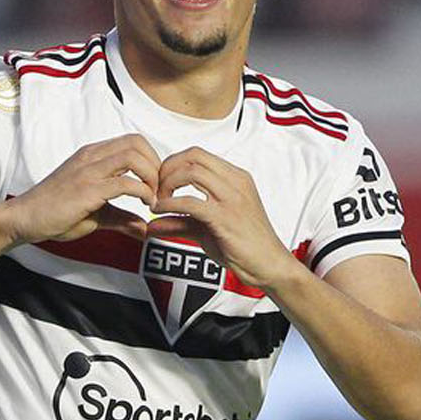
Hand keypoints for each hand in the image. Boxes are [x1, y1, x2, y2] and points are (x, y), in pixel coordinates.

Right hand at [4, 135, 158, 243]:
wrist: (24, 218)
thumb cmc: (53, 213)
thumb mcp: (95, 214)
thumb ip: (121, 217)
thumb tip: (143, 227)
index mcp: (91, 156)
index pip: (132, 141)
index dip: (151, 160)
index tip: (155, 185)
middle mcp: (91, 157)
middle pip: (137, 143)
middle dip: (156, 166)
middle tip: (158, 190)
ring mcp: (88, 171)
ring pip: (134, 156)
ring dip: (151, 176)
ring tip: (152, 198)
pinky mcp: (87, 189)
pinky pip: (125, 182)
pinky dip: (143, 193)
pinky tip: (143, 207)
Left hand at [147, 146, 297, 288]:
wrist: (269, 265)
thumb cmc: (243, 245)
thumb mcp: (206, 228)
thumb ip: (179, 221)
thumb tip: (152, 224)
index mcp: (235, 178)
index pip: (197, 154)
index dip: (172, 164)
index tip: (160, 182)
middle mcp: (235, 182)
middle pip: (193, 156)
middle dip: (167, 169)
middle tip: (156, 189)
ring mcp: (232, 198)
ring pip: (191, 172)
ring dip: (167, 184)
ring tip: (158, 201)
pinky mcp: (226, 217)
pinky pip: (191, 202)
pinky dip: (169, 204)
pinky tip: (160, 212)